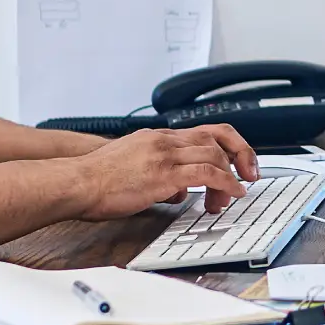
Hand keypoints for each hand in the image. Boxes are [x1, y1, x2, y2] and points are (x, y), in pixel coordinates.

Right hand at [64, 125, 260, 217]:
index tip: (239, 161)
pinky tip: (232, 194)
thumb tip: (180, 190)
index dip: (229, 144)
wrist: (76, 182)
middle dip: (240, 155)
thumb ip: (161, 173)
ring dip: (231, 175)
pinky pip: (207, 174)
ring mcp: (164, 155)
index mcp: (158, 137)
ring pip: (215, 154)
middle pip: (216, 137)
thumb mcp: (134, 167)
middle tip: (248, 175)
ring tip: (234, 194)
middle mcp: (164, 140)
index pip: (204, 131)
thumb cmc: (97, 180)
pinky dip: (226, 183)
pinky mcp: (163, 174)